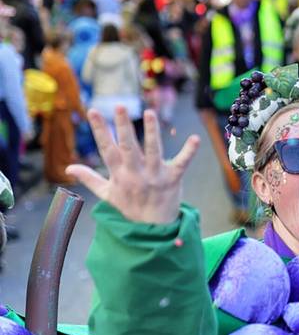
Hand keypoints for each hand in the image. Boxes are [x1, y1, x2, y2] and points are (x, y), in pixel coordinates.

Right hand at [65, 107, 199, 225]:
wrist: (153, 228)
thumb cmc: (130, 207)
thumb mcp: (107, 194)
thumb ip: (90, 178)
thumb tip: (68, 168)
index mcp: (119, 174)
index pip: (107, 149)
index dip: (100, 130)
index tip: (93, 110)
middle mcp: (136, 173)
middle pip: (128, 147)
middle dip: (124, 127)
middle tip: (120, 106)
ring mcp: (155, 175)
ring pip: (153, 151)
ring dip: (152, 132)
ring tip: (150, 113)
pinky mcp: (173, 179)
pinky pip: (182, 163)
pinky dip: (189, 152)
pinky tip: (195, 138)